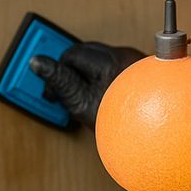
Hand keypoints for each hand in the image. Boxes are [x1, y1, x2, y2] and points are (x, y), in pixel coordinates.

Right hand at [30, 42, 144, 128]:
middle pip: (87, 53)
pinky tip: (101, 93)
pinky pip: (115, 66)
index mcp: (111, 63)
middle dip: (72, 70)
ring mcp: (135, 62)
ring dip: (88, 72)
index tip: (52, 89)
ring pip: (100, 59)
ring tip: (85, 95)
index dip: (58, 71)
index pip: (73, 54)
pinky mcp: (140, 70)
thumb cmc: (121, 126)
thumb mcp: (82, 105)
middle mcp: (126, 57)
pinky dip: (104, 76)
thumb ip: (60, 80)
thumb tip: (38, 62)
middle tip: (64, 92)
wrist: (152, 137)